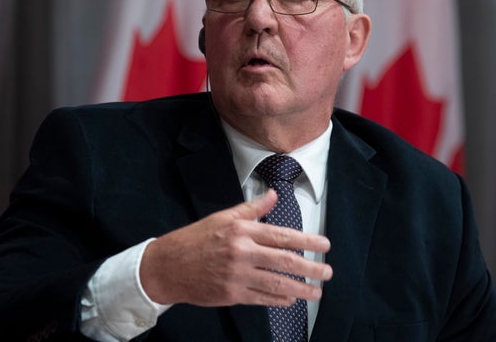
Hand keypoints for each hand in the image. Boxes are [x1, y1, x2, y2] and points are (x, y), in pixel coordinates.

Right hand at [139, 189, 331, 306]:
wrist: (168, 266)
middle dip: (311, 267)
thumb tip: (274, 195)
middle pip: (284, 261)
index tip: (324, 245)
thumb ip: (251, 209)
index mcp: (242, 230)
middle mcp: (242, 252)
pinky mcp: (231, 294)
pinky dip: (279, 300)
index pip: (282, 235)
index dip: (307, 241)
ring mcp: (237, 275)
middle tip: (327, 271)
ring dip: (301, 289)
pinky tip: (291, 299)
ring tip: (317, 292)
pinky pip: (262, 298)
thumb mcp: (223, 217)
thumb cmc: (195, 239)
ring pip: (276, 284)